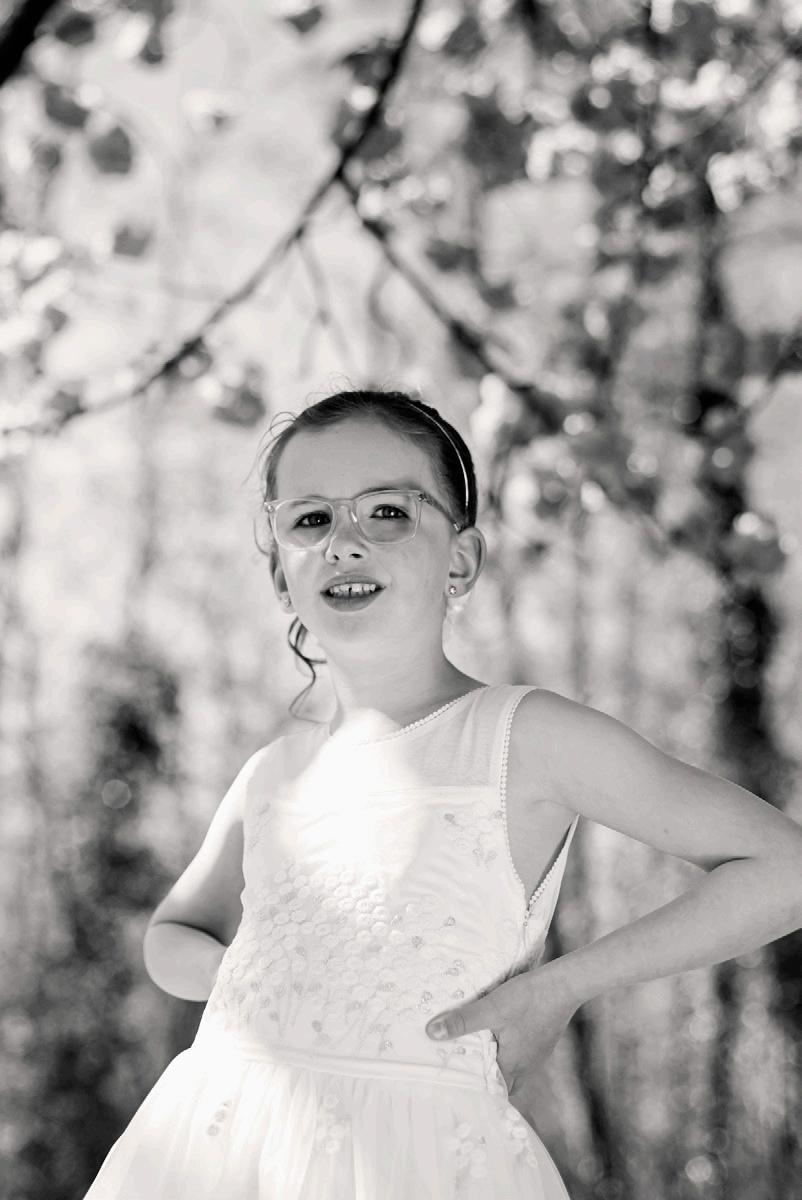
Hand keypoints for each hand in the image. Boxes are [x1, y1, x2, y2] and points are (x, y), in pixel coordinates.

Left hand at [424, 964, 577, 1122]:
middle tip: (464, 1070)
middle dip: (486, 1080)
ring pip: (513, 1068)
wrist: (565, 984)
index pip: (492, 1092)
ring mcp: (537, 1054)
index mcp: (513, 1066)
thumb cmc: (528, 999)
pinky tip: (500, 1035)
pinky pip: (522, 1054)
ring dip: (497, 1064)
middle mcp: (527, 1066)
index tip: (456, 1087)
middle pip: (503, 1084)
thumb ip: (462, 1022)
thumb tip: (432, 1034)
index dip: (476, 1092)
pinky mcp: (542, 1041)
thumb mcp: (491, 1009)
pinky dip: (508, 1051)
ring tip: (477, 1053)